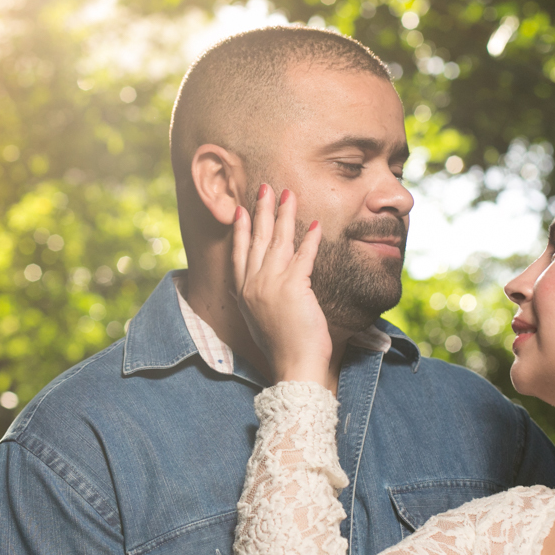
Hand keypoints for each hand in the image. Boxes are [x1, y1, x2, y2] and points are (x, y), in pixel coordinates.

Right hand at [232, 184, 332, 384]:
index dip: (240, 229)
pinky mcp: (294, 288)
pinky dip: (310, 239)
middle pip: (257, 240)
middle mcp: (254, 286)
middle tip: (264, 188)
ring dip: (284, 215)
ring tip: (289, 195)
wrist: (293, 366)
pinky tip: (315, 225)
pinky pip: (304, 256)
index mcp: (244, 293)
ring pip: (278, 242)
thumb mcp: (262, 320)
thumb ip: (262, 298)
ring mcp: (272, 285)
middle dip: (261, 210)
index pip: (239, 253)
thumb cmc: (283, 348)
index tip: (241, 210)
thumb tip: (267, 286)